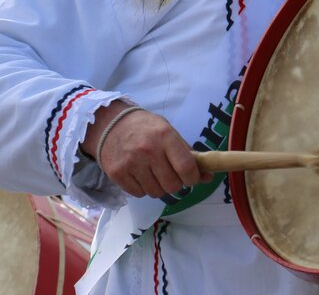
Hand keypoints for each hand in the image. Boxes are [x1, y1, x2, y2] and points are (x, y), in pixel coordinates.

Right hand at [82, 102, 204, 197]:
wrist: (110, 124)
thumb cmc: (145, 128)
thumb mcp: (168, 131)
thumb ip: (188, 154)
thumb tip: (208, 176)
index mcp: (165, 136)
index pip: (186, 167)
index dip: (192, 178)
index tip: (190, 178)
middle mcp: (148, 150)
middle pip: (172, 185)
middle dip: (175, 184)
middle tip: (170, 174)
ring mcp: (131, 163)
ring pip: (156, 192)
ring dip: (158, 187)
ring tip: (152, 172)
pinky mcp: (118, 173)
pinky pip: (139, 194)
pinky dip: (142, 188)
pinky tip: (139, 174)